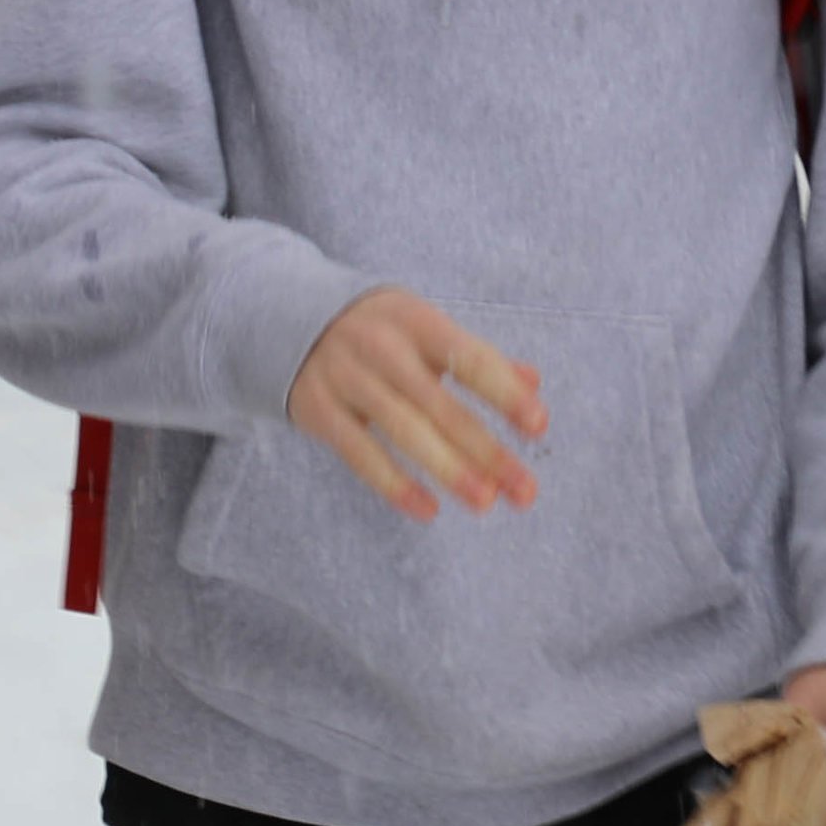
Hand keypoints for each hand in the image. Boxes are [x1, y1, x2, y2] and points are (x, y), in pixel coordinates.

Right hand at [283, 286, 543, 519]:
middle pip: (440, 403)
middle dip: (486, 449)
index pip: (470, 358)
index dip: (505, 393)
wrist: (287, 317)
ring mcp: (346, 377)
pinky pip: (359, 453)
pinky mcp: (318, 409)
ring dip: (448, 469)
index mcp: (417, 320)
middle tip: (524, 491)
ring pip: (403, 430)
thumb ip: (478, 357)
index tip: (538, 426)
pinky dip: (393, 484)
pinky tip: (428, 509)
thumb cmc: (380, 331)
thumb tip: (532, 384)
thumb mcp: (425, 329)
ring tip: (484, 502)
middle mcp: (381, 347)